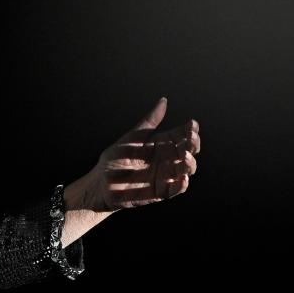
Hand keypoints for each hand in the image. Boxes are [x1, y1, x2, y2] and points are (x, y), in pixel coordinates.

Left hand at [70, 97, 200, 211]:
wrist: (101, 182)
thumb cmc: (115, 159)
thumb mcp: (132, 137)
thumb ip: (150, 121)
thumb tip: (164, 100)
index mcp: (161, 144)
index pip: (181, 135)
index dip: (190, 130)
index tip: (192, 124)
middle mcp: (167, 159)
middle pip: (188, 151)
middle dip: (193, 144)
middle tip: (191, 138)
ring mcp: (165, 176)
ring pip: (186, 169)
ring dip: (190, 163)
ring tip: (186, 157)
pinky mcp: (160, 192)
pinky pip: (175, 189)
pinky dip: (182, 185)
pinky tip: (183, 178)